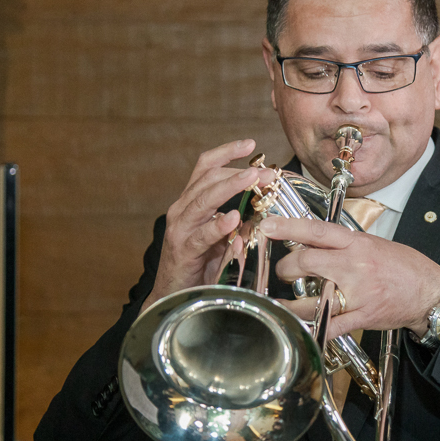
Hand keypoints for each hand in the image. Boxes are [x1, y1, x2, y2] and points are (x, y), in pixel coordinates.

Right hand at [143, 139, 276, 312]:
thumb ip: (238, 221)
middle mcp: (182, 210)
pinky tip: (233, 220)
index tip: (251, 144)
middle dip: (238, 171)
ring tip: (251, 179)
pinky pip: (201, 236)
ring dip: (229, 187)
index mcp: (191, 202)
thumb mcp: (220, 236)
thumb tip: (263, 208)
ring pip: (203, 200)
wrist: (173, 296)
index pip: (206, 168)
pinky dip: (217, 227)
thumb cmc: (199, 264)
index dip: (226, 152)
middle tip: (266, 170)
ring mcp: (180, 229)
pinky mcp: (182, 251)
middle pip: (207, 179)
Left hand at [259, 215, 439, 338]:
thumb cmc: (402, 266)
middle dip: (285, 268)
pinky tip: (302, 325)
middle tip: (281, 271)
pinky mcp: (362, 316)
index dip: (288, 227)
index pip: (316, 231)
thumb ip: (343, 244)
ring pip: (312, 297)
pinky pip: (331, 324)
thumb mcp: (373, 244)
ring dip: (292, 303)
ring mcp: (358, 292)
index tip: (267, 227)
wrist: (429, 291)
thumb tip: (311, 241)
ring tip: (284, 302)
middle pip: (306, 262)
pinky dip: (314, 327)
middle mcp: (354, 266)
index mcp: (357, 244)